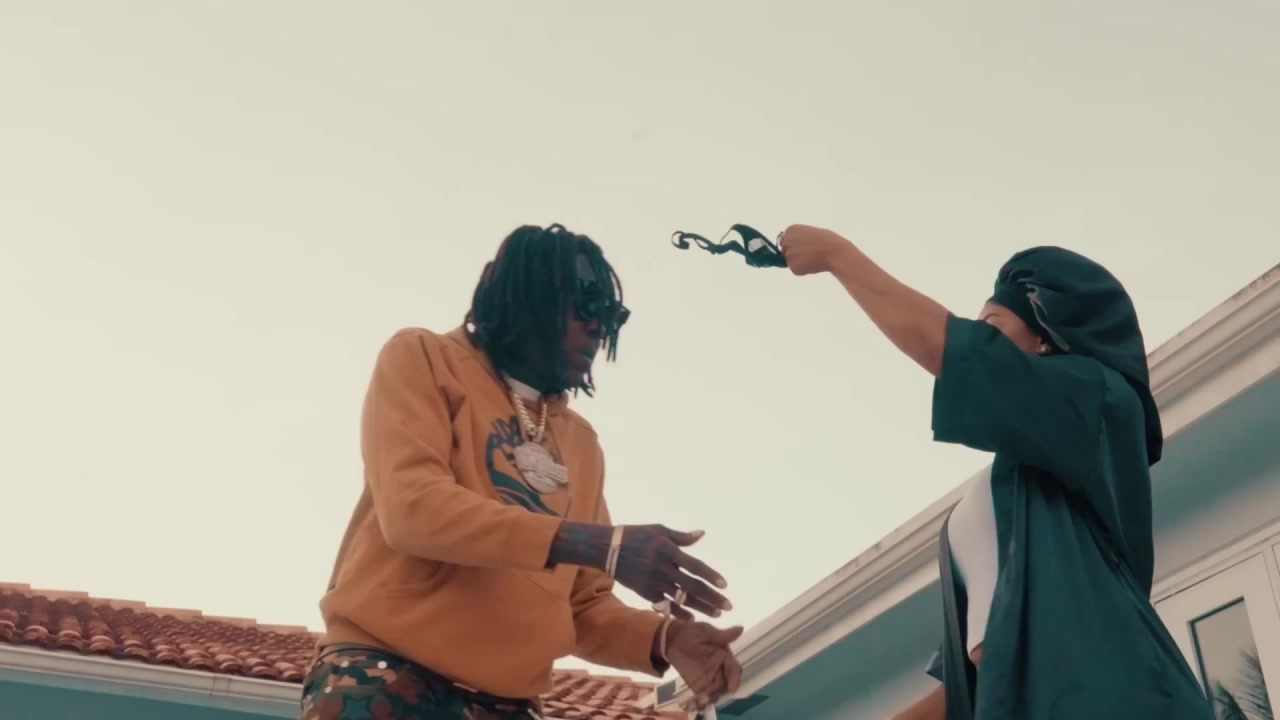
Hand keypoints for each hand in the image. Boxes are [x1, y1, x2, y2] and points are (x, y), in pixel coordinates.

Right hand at [614, 525, 731, 618]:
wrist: (607, 549)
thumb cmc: (635, 534)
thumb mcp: (658, 529)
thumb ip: (681, 537)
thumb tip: (701, 534)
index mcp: (668, 550)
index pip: (694, 566)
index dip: (710, 576)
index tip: (725, 585)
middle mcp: (663, 568)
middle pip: (692, 586)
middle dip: (712, 597)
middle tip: (728, 606)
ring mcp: (654, 581)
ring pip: (681, 598)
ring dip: (700, 607)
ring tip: (716, 614)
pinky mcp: (645, 591)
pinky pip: (665, 604)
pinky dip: (679, 612)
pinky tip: (692, 618)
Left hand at [665, 620, 743, 708]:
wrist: (670, 639)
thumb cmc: (690, 633)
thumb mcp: (705, 632)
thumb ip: (722, 635)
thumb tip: (740, 629)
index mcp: (724, 655)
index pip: (734, 669)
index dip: (735, 679)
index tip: (731, 689)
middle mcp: (719, 668)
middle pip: (726, 683)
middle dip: (722, 692)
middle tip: (713, 696)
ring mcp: (709, 677)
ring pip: (716, 691)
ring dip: (712, 697)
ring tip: (702, 701)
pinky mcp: (698, 684)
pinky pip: (703, 695)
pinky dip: (702, 701)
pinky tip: (696, 703)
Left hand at [778, 224, 853, 275]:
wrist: (835, 252)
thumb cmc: (827, 241)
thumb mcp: (810, 232)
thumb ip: (798, 238)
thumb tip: (791, 247)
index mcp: (790, 229)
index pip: (784, 239)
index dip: (794, 245)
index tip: (804, 247)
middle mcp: (786, 241)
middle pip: (785, 251)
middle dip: (794, 254)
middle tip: (810, 254)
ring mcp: (789, 254)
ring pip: (790, 261)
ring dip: (799, 262)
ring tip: (813, 258)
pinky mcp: (793, 267)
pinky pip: (795, 270)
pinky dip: (802, 270)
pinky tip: (813, 264)